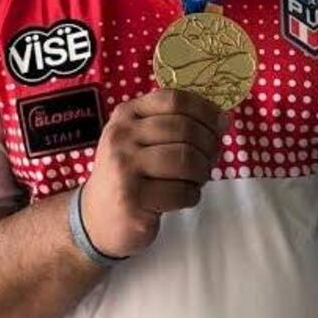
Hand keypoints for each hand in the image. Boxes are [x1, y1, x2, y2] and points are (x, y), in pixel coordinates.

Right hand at [81, 88, 227, 259]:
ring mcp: (124, 167)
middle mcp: (121, 136)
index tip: (221, 124)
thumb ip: (173, 123)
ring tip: (196, 179)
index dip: (205, 110)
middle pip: (184, 129)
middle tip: (210, 159)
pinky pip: (180, 192)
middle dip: (208, 145)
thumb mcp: (140, 137)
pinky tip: (183, 196)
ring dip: (202, 172)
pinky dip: (192, 195)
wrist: (96, 217)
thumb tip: (221, 119)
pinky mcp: (131, 199)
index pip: (174, 100)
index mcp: (127, 114)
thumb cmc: (130, 172)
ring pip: (186, 160)